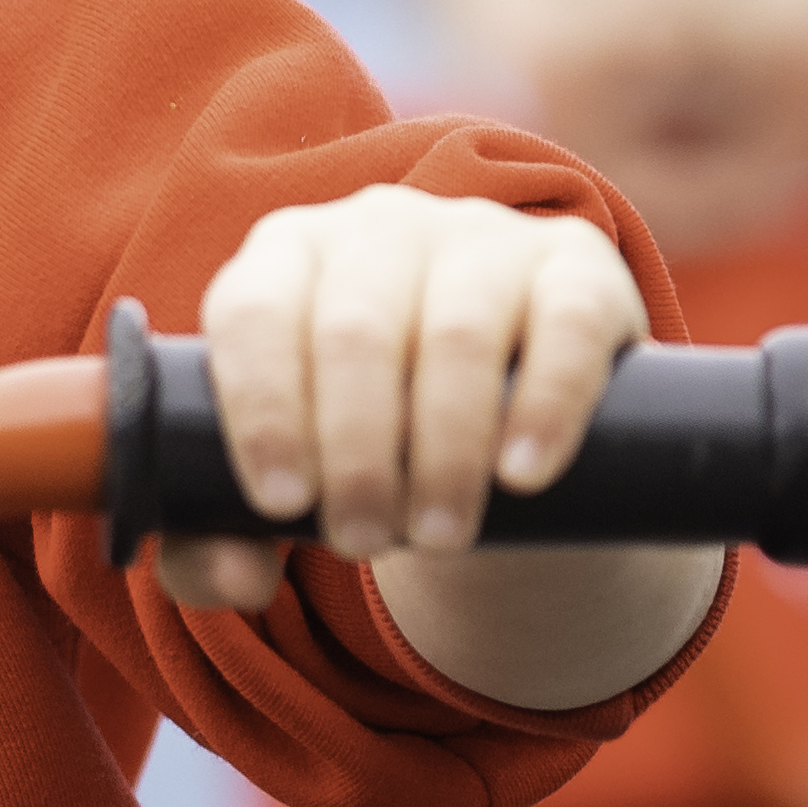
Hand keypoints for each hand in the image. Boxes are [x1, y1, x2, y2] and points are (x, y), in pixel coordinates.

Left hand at [150, 190, 648, 618]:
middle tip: (362, 540)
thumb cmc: (366, 437)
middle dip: (354, 453)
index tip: (282, 505)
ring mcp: (483, 237)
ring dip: (443, 449)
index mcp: (286, 255)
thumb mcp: (294, 467)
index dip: (263, 410)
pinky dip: (545, 405)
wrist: (501, 411)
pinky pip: (566, 323)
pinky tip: (522, 475)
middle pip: (355, 332)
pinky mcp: (579, 265)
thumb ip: (228, 529)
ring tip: (438, 534)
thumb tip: (240, 578)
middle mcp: (378, 228)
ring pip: (456, 333)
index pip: (253, 313)